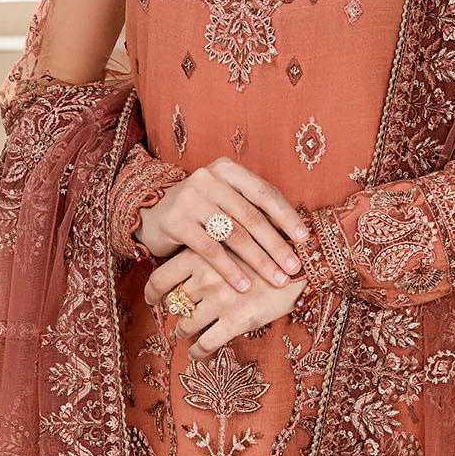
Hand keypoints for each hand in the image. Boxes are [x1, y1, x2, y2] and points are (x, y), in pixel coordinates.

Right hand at [134, 157, 310, 294]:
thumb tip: (296, 233)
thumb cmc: (200, 210)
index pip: (264, 192)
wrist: (150, 213)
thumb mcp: (225, 199)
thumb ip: (252, 207)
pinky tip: (243, 286)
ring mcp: (190, 199)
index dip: (286, 216)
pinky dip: (229, 269)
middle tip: (294, 267)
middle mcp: (208, 179)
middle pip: (251, 216)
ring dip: (258, 260)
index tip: (304, 238)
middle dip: (276, 245)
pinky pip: (209, 250)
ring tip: (276, 279)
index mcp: (227, 169)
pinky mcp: (175, 222)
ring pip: (233, 234)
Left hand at [144, 246, 309, 359]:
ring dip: (183, 334)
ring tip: (187, 335)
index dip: (152, 293)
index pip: (160, 278)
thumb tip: (186, 272)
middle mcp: (206, 278)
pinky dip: (198, 353)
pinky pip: (205, 344)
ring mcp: (220, 301)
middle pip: (173, 304)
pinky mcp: (236, 322)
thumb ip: (209, 254)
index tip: (153, 300)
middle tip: (178, 317)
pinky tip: (198, 354)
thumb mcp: (234, 242)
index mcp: (202, 255)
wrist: (303, 262)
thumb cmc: (269, 249)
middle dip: (174, 314)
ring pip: (185, 326)